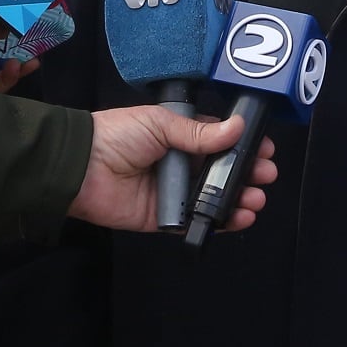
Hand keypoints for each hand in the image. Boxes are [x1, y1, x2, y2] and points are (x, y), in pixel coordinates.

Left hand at [70, 109, 277, 232]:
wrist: (81, 168)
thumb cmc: (117, 135)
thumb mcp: (161, 123)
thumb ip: (199, 132)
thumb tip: (237, 128)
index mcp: (180, 136)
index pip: (219, 142)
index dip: (243, 146)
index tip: (264, 149)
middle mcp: (181, 164)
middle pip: (222, 172)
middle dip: (247, 173)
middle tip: (265, 174)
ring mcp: (175, 193)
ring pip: (215, 199)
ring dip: (239, 198)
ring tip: (256, 197)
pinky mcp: (166, 219)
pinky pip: (197, 223)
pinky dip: (220, 222)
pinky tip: (240, 217)